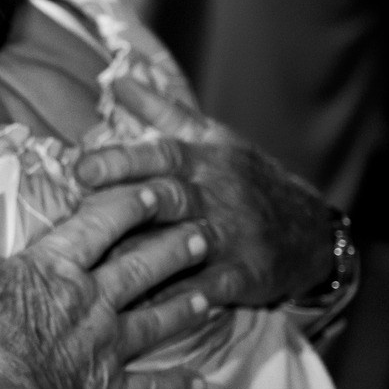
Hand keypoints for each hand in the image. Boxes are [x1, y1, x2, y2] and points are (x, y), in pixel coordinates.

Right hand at [0, 164, 211, 388]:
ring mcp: (104, 348)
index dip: (130, 205)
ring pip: (156, 322)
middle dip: (174, 249)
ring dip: (184, 308)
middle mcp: (91, 302)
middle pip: (142, 269)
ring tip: (210, 296)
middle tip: (206, 234)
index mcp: (56, 268)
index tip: (159, 190)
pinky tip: (200, 385)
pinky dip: (175, 387)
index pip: (100, 226)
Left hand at [73, 77, 335, 307]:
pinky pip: (203, 290)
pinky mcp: (242, 276)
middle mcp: (216, 196)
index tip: (79, 169)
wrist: (310, 231)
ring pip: (181, 245)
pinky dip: (172, 299)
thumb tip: (118, 79)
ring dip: (140, 255)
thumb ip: (163, 113)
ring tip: (94, 265)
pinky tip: (135, 309)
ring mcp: (231, 237)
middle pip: (168, 197)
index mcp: (205, 161)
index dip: (121, 160)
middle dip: (124, 204)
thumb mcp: (213, 140)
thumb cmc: (245, 181)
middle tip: (79, 214)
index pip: (161, 154)